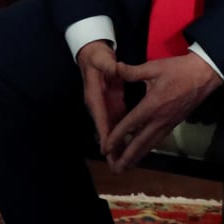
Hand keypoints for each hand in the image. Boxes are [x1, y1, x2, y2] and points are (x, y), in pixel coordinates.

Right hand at [76, 39, 126, 156]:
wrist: (94, 55)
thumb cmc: (98, 58)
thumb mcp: (102, 59)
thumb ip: (109, 65)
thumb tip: (114, 68)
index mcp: (95, 96)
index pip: (100, 117)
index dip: (105, 133)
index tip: (107, 150)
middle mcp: (98, 106)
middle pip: (105, 130)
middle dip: (111, 149)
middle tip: (116, 167)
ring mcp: (105, 107)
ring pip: (112, 131)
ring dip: (117, 148)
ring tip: (122, 165)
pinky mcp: (113, 106)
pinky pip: (118, 125)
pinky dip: (123, 138)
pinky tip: (130, 150)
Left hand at [101, 52, 222, 172]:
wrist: (205, 74)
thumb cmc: (179, 70)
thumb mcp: (154, 67)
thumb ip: (132, 71)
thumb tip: (115, 68)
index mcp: (152, 105)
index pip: (130, 124)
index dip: (116, 137)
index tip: (106, 148)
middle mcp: (160, 119)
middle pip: (141, 143)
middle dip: (127, 157)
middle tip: (116, 169)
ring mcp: (169, 123)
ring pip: (150, 144)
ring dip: (137, 156)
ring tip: (126, 167)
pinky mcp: (174, 123)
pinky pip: (158, 139)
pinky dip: (147, 148)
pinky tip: (141, 152)